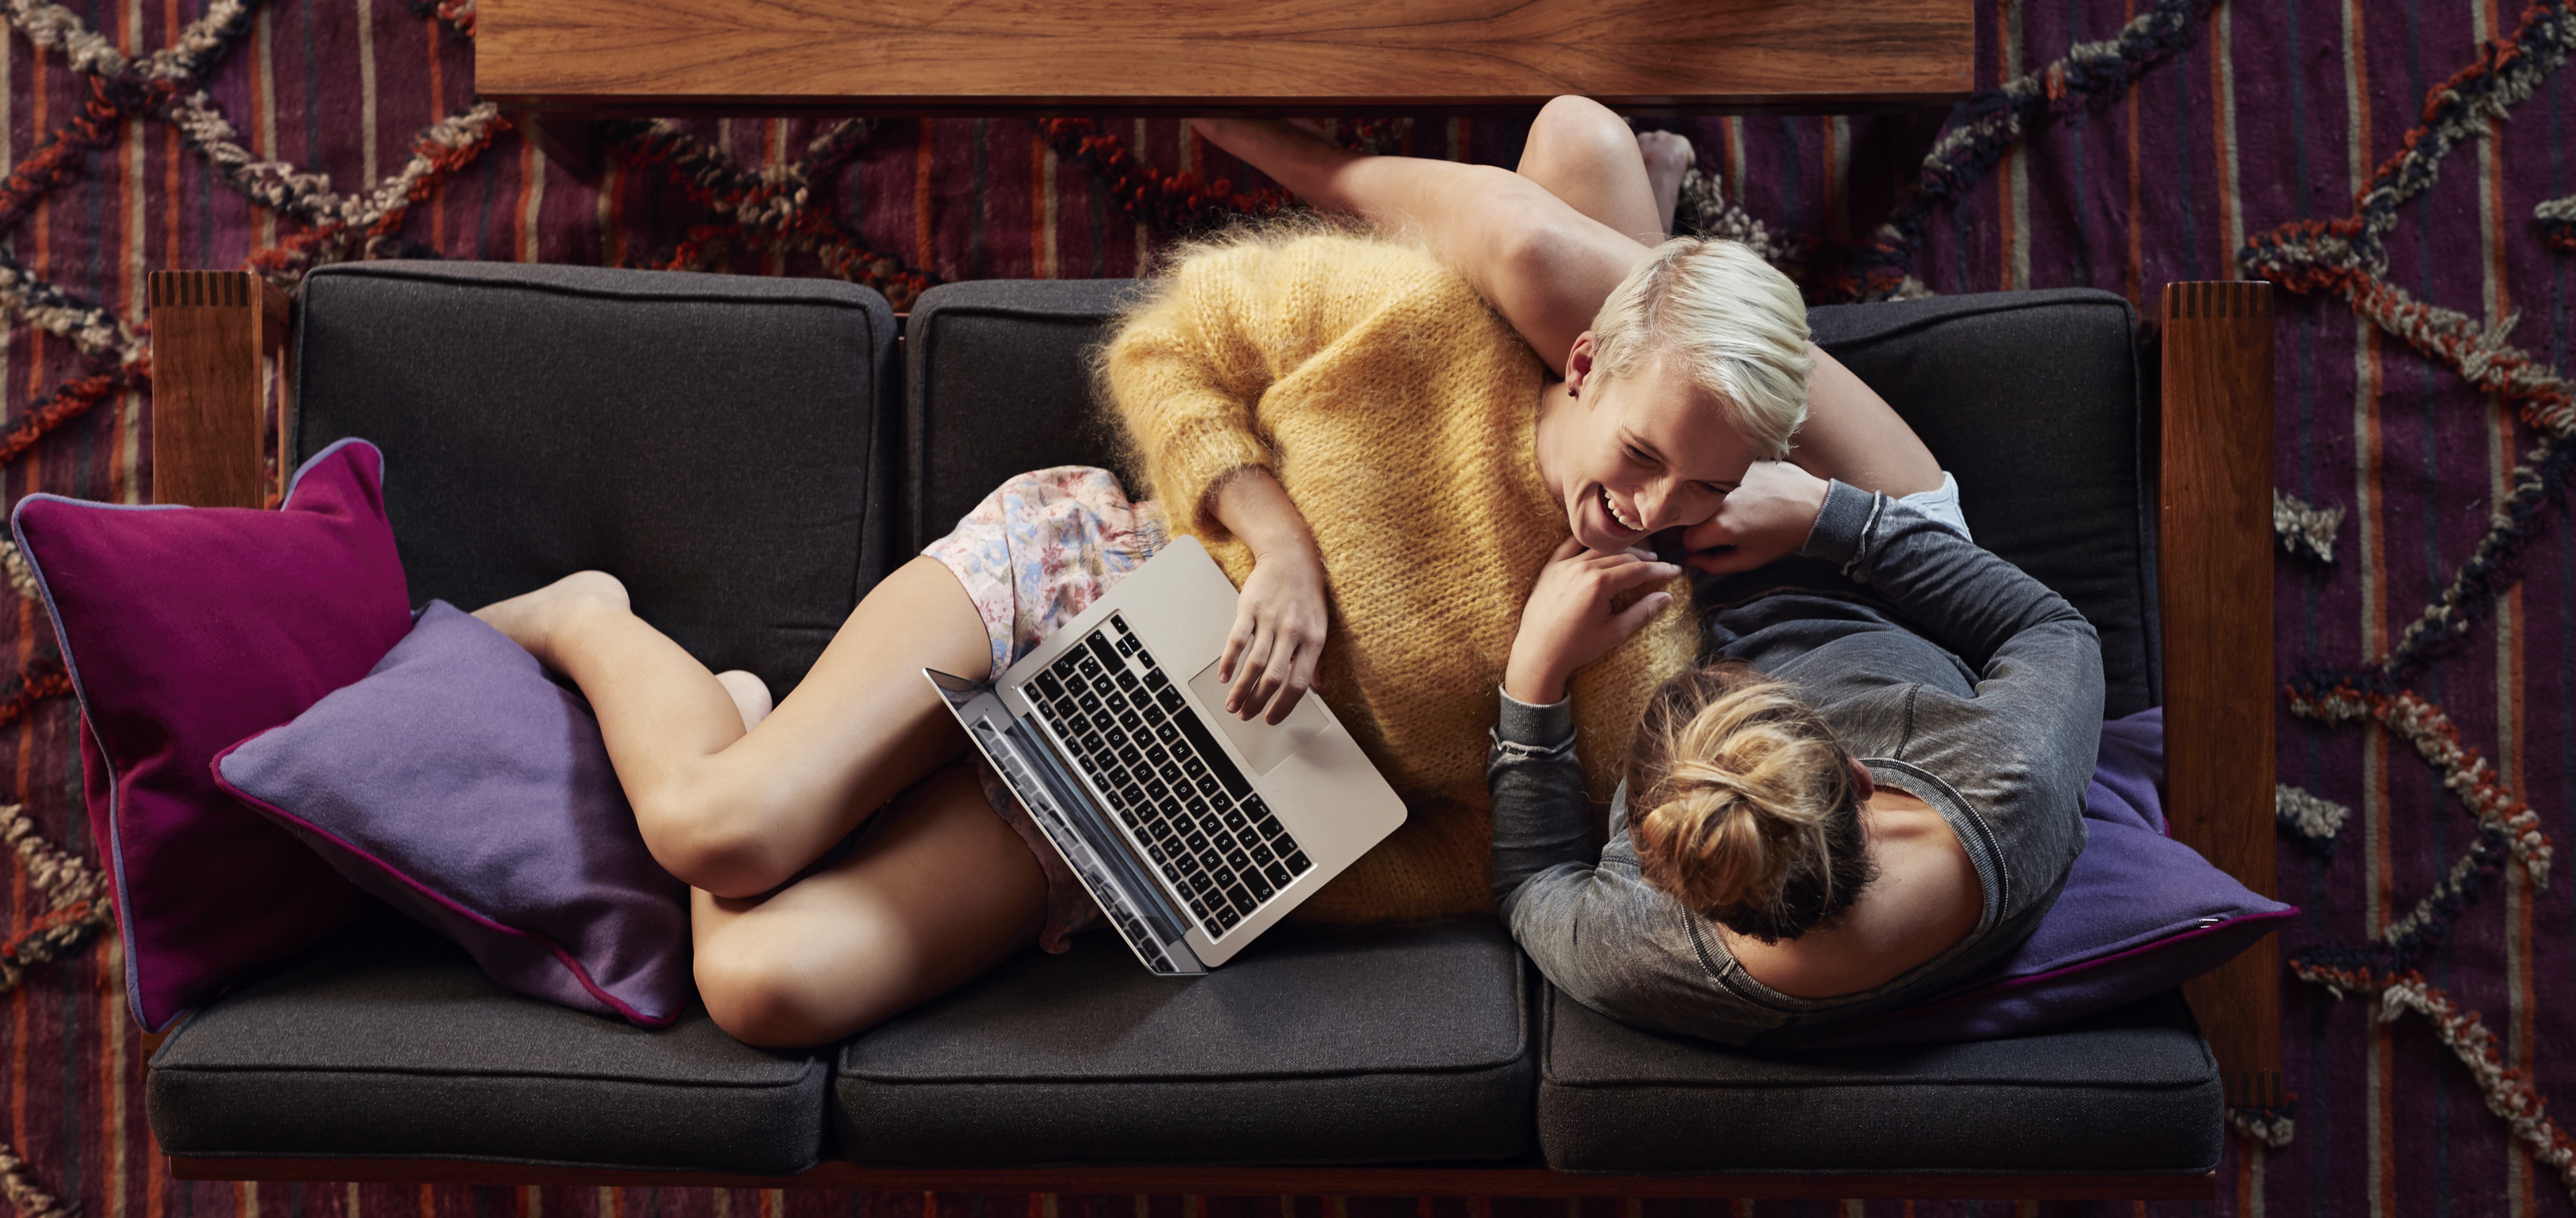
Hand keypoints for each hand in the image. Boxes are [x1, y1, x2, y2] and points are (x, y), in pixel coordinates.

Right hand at [1219, 540, 1328, 723]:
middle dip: (1258, 702)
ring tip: (1233, 704)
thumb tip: (1317, 688)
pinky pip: (1237, 639)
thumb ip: (1317, 659)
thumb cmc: (1307, 593)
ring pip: (1254, 663)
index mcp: (1313, 640)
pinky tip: (1224, 676)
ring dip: (1241, 689)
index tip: (1271, 719)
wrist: (1291, 556)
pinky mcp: (1250, 608)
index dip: (1284, 706)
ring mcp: (1270, 619)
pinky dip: (1229, 661)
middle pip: (1273, 677)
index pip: (1298, 683)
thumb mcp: (1320, 626)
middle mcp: (1293, 631)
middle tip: (1246, 715)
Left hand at [1505, 538, 1681, 704]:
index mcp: (1600, 584)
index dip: (1659, 570)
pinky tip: (1601, 546)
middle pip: (1622, 556)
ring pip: (1600, 549)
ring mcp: (1564, 566)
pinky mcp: (1550, 568)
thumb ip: (1642, 611)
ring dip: (1621, 551)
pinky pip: (1570, 546)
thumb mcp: (1615, 632)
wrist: (1538, 653)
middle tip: (1659, 564)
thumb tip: (1668, 597)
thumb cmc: (1577, 647)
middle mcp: (1582, 568)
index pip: (1638, 570)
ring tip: (1637, 557)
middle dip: (1644, 559)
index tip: (1674, 571)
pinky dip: (1588, 544)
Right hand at [1680, 461, 1830, 575]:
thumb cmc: (1782, 536)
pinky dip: (1723, 488)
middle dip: (1701, 525)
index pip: (1687, 540)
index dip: (1699, 547)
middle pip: (1690, 516)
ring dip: (1711, 504)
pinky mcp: (1735, 466)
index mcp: (1721, 526)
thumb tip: (1691, 561)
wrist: (1812, 506)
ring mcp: (1726, 479)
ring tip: (1738, 509)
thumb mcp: (1750, 559)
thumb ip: (1715, 565)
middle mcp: (1718, 500)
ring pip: (1701, 496)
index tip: (1714, 544)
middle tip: (1726, 526)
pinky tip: (1745, 492)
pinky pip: (1717, 479)